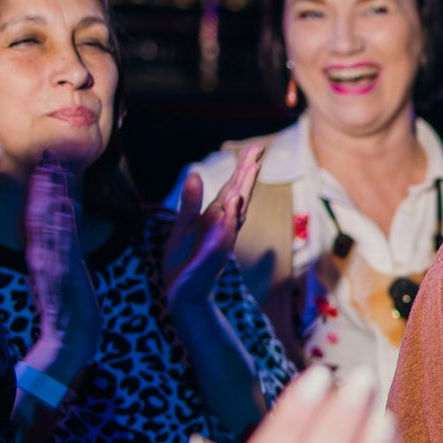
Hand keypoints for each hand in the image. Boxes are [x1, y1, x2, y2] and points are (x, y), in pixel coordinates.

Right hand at [25, 151, 100, 375]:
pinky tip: (66, 207)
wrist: (72, 339)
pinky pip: (61, 248)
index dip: (44, 186)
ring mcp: (51, 267)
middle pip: (41, 213)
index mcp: (44, 252)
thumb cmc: (69, 306)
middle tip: (50, 153)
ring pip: (48, 225)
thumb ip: (59, 245)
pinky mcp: (61, 279)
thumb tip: (62, 219)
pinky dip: (62, 227)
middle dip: (46, 183)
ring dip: (51, 197)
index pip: (41, 213)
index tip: (49, 159)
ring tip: (54, 170)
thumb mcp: (62, 269)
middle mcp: (43, 256)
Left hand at [164, 145, 261, 311]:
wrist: (184, 294)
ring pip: (235, 212)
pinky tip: (232, 203)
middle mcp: (224, 226)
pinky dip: (228, 219)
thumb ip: (190, 202)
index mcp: (216, 216)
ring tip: (249, 171)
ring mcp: (221, 240)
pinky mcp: (212, 255)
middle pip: (239, 195)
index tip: (256, 148)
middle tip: (259, 150)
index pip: (234, 187)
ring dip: (242, 192)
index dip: (244, 168)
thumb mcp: (183, 226)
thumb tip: (196, 174)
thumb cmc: (184, 259)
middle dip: (248, 173)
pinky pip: (222, 234)